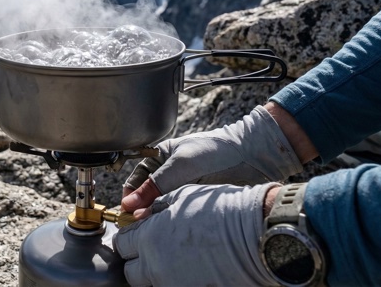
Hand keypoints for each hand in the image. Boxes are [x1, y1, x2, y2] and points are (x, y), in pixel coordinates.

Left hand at [113, 183, 280, 286]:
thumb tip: (140, 215)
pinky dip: (176, 281)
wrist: (256, 233)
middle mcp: (156, 265)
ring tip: (177, 260)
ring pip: (151, 284)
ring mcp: (172, 283)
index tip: (140, 235)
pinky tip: (191, 269)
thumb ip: (155, 208)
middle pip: (131, 272)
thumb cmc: (222, 209)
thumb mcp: (182, 197)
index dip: (130, 239)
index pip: (122, 245)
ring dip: (157, 274)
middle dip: (140, 262)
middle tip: (156, 251)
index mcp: (149, 237)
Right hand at [122, 105, 301, 213]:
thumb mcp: (180, 166)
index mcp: (160, 157)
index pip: (136, 180)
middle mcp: (169, 173)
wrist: (253, 156)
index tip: (127, 215)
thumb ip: (154, 186)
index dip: (130, 197)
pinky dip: (174, 221)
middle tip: (138, 228)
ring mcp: (183, 188)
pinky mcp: (196, 201)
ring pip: (163, 207)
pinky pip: (179, 213)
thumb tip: (129, 205)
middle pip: (148, 196)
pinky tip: (172, 229)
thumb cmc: (217, 151)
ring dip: (158, 218)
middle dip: (142, 211)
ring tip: (154, 230)